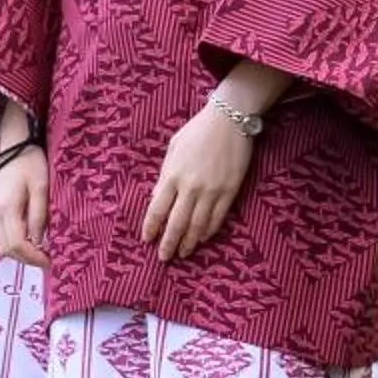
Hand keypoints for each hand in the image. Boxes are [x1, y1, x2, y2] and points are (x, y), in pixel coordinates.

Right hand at [0, 144, 48, 268]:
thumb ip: (39, 215)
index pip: (16, 244)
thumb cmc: (31, 162)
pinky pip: (2, 233)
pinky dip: (15, 241)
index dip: (33, 257)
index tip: (50, 261)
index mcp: (7, 208)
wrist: (14, 144)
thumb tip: (40, 241)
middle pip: (6, 249)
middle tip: (46, 260)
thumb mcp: (42, 187)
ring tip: (40, 250)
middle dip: (26, 258)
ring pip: (2, 243)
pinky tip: (31, 237)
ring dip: (20, 251)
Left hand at [142, 106, 253, 261]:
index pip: (157, 209)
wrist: (229, 119)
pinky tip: (203, 238)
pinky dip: (209, 230)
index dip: (151, 227)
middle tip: (164, 257)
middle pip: (177, 223)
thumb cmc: (197, 131)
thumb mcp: (173, 150)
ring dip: (190, 242)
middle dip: (169, 243)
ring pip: (198, 225)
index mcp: (172, 175)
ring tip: (183, 253)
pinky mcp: (230, 191)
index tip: (147, 240)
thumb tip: (158, 198)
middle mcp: (190, 187)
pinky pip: (218, 217)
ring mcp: (212, 190)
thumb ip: (165, 176)